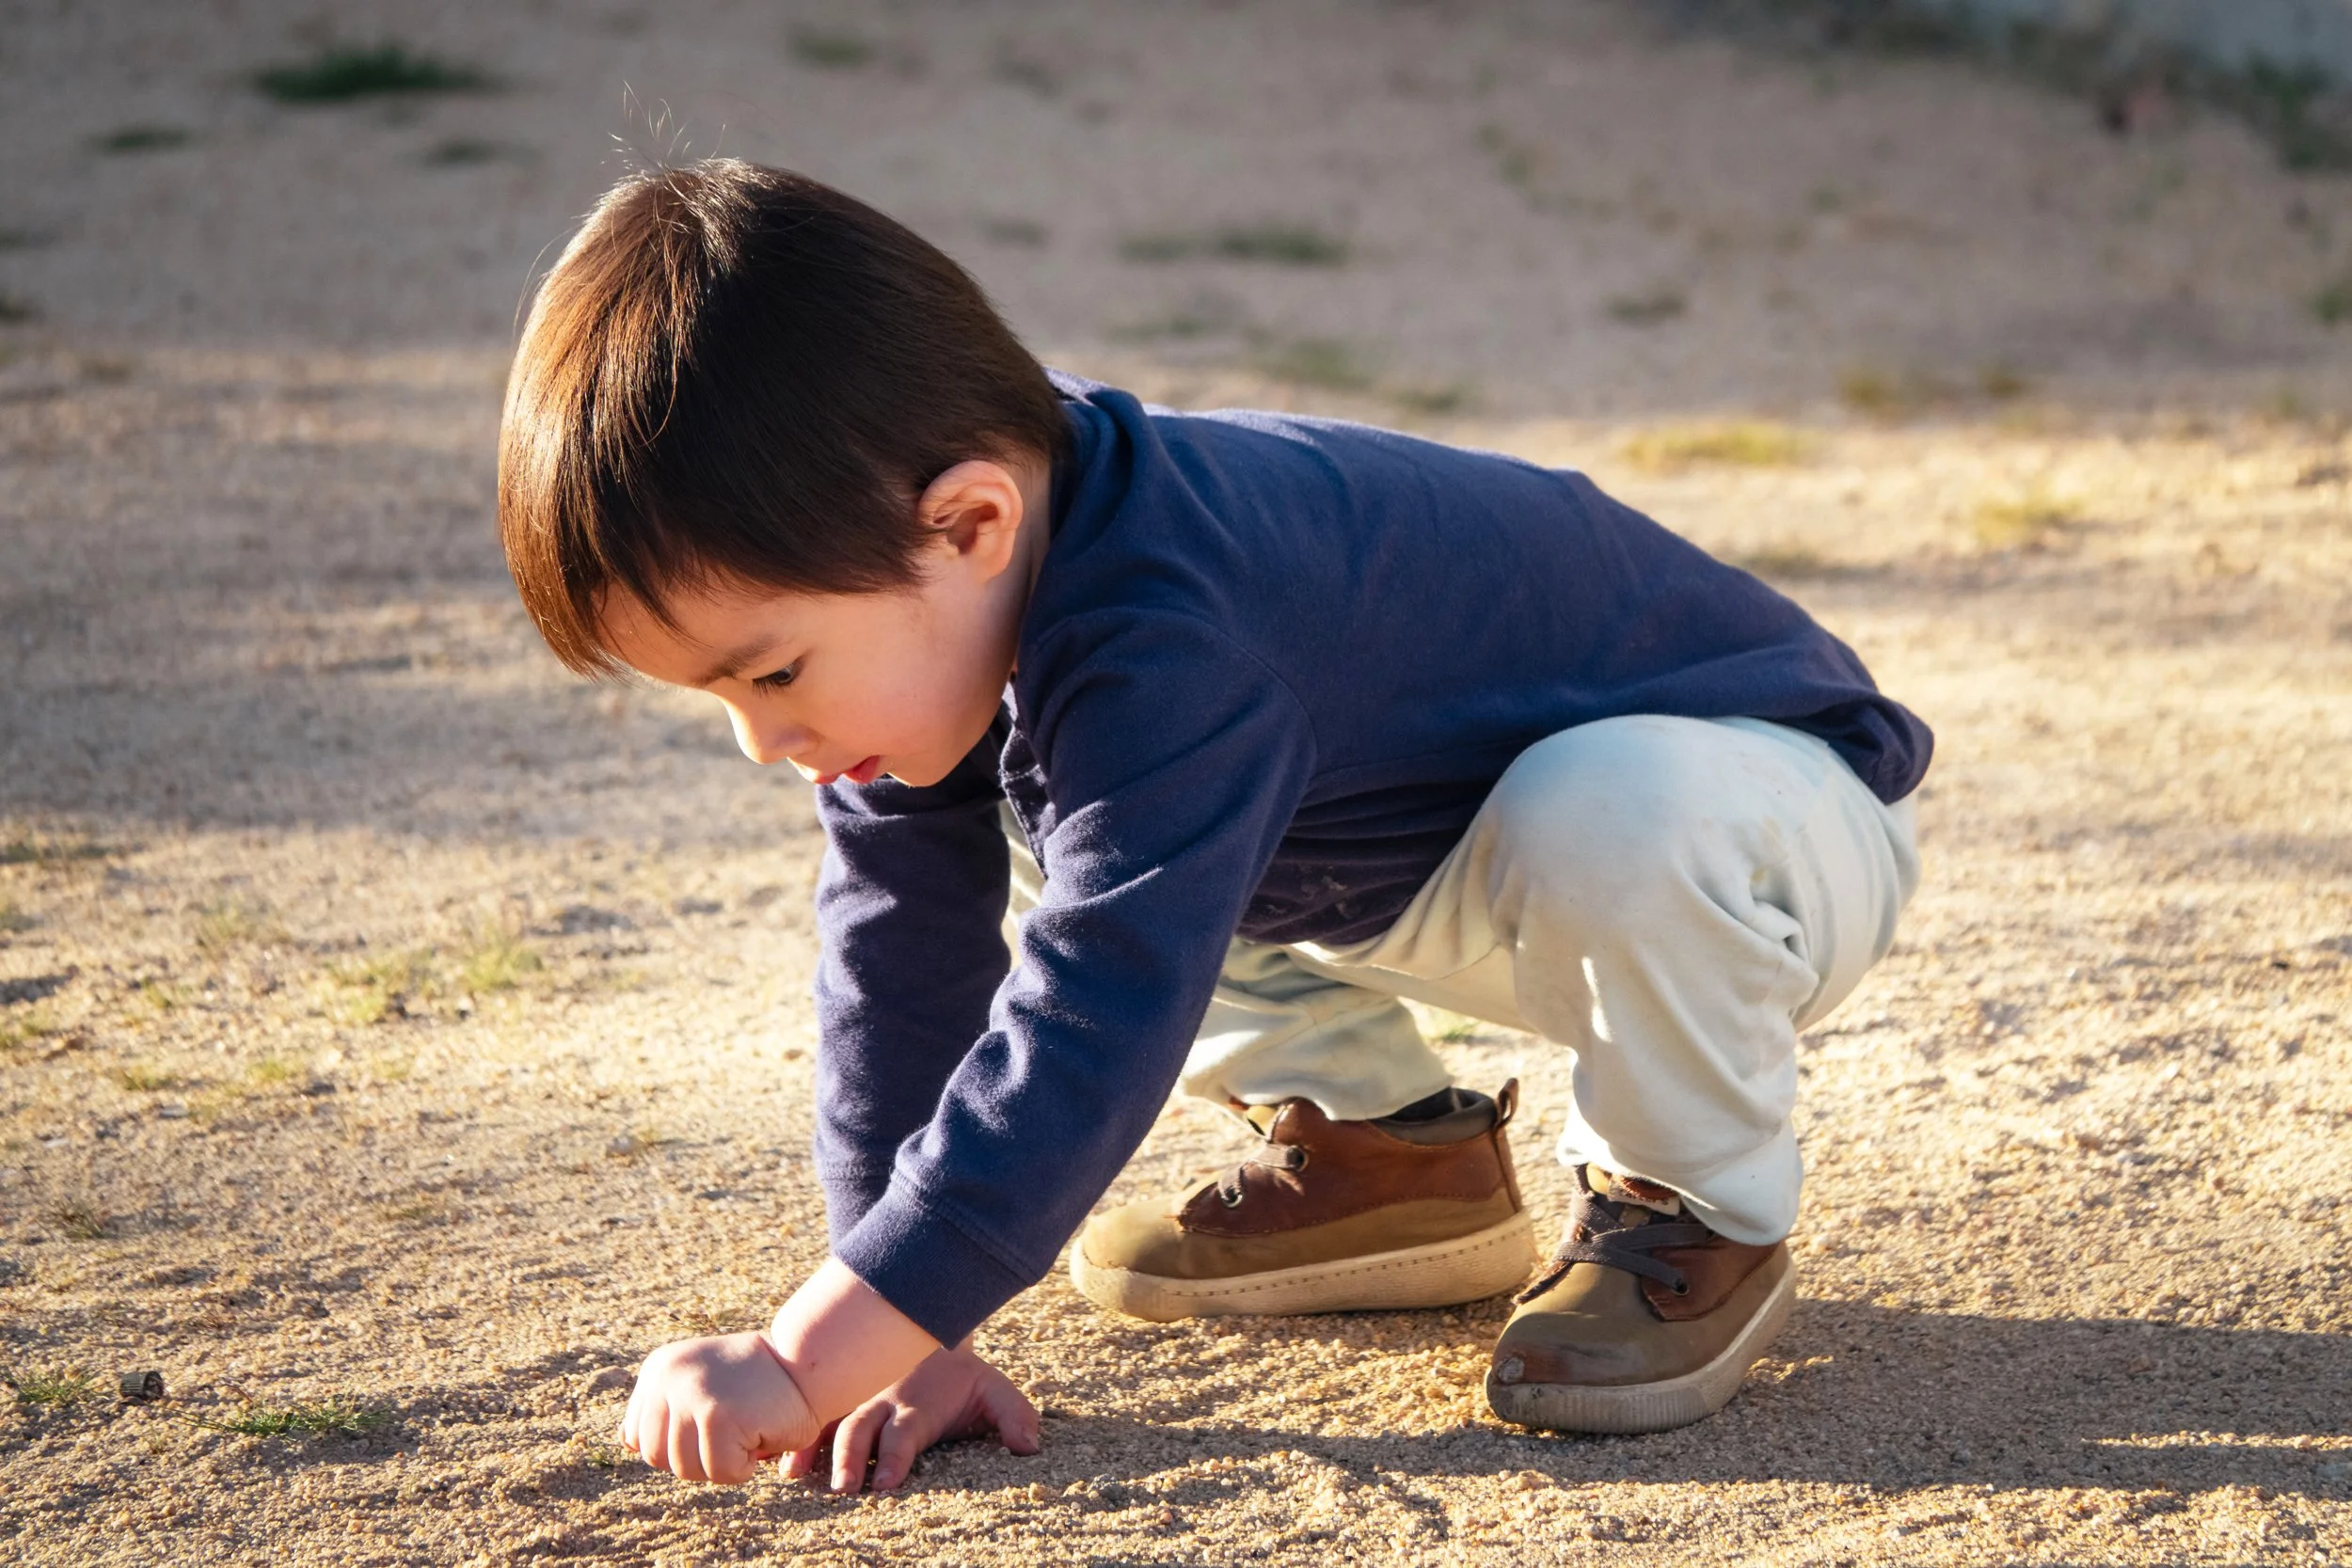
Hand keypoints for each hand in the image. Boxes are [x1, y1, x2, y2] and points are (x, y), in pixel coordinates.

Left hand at [617, 1331, 817, 1484]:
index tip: (714, 1418)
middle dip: (700, 1456)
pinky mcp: (717, 1415)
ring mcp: (690, 1394)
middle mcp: (668, 1377)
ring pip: (687, 1470)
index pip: (639, 1439)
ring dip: (724, 1462)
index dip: (680, 1444)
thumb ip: (665, 1409)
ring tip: (748, 1426)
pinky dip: (745, 1466)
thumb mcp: (701, 1385)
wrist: (811, 1364)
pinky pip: (721, 1472)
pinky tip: (761, 1433)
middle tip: (735, 1426)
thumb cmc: (760, 1383)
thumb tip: (626, 1441)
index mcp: (659, 1368)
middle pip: (658, 1459)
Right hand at [782, 1339, 1040, 1492]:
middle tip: (843, 1488)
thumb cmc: (962, 1378)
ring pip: (829, 1424)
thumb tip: (1030, 1446)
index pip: (904, 1434)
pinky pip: (813, 1421)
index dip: (896, 1457)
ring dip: (812, 1448)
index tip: (887, 1483)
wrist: (927, 1329)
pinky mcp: (838, 1404)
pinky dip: (796, 1439)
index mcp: (916, 1407)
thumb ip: (1015, 1415)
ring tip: (795, 1473)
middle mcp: (881, 1404)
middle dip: (850, 1459)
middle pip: (860, 1429)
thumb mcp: (994, 1390)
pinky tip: (781, 1462)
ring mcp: (855, 1402)